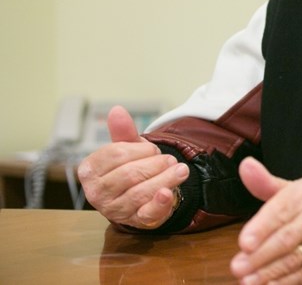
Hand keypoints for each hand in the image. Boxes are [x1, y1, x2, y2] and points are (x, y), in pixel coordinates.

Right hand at [77, 105, 188, 228]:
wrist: (142, 195)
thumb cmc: (131, 167)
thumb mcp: (127, 148)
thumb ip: (123, 131)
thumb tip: (117, 110)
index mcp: (89, 170)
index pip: (116, 154)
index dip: (139, 149)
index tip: (152, 149)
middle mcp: (97, 193)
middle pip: (129, 174)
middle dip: (155, 164)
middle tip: (170, 159)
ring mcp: (115, 209)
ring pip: (140, 192)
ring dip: (165, 178)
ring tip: (181, 170)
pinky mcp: (135, 222)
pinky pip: (147, 213)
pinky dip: (159, 203)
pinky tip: (168, 193)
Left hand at [230, 157, 301, 284]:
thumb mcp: (299, 187)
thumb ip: (266, 182)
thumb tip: (245, 166)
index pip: (281, 212)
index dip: (261, 228)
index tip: (244, 241)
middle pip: (286, 239)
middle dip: (260, 256)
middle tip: (238, 266)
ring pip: (293, 260)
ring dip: (268, 273)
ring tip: (248, 281)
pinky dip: (286, 283)